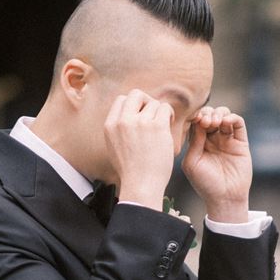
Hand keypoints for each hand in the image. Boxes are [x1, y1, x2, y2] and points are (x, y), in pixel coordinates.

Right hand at [103, 90, 176, 210]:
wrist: (141, 185)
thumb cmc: (132, 171)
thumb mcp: (114, 147)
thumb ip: (119, 129)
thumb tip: (130, 114)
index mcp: (110, 125)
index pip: (121, 100)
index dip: (133, 105)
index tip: (141, 115)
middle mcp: (123, 121)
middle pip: (136, 94)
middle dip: (146, 101)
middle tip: (153, 115)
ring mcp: (140, 122)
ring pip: (153, 102)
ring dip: (159, 112)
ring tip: (162, 126)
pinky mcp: (156, 126)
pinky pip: (165, 108)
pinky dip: (168, 114)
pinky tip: (169, 124)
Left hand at [182, 105, 253, 223]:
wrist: (225, 198)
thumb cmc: (205, 183)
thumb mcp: (192, 162)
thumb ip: (194, 141)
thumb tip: (198, 121)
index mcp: (199, 142)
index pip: (197, 121)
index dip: (197, 116)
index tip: (196, 120)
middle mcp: (213, 139)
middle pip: (210, 114)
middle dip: (207, 113)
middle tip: (206, 122)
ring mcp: (227, 139)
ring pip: (224, 115)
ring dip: (219, 113)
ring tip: (215, 122)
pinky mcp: (241, 143)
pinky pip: (239, 123)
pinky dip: (233, 118)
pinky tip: (226, 122)